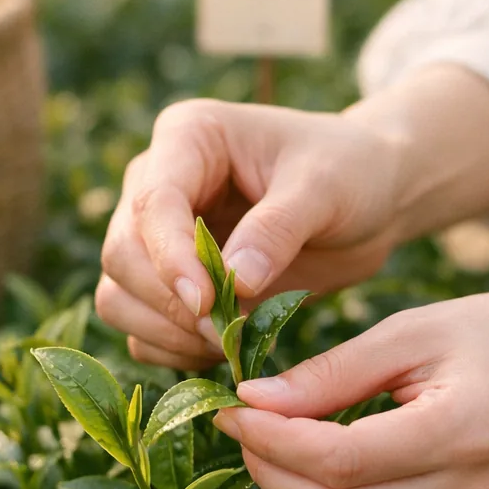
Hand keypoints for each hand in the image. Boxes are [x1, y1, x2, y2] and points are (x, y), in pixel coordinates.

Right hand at [96, 98, 403, 369]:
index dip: (170, 258)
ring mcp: (158, 235)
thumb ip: (279, 228)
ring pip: (118, 295)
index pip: (153, 201)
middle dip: (169, 302)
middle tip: (227, 333)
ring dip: (166, 332)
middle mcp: (157, 183)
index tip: (206, 303)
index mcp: (188, 138)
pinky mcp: (170, 281)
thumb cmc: (349, 170)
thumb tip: (235, 281)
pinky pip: (142, 328)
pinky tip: (223, 350)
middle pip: (122, 254)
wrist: (370, 197)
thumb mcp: (326, 187)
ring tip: (229, 343)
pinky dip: (173, 351)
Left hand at [213, 258, 488, 488]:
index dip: (271, 442)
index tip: (232, 408)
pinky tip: (310, 468)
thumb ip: (331, 372)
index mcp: (462, 435)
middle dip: (268, 473)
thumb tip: (252, 400)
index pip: (339, 463)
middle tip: (242, 424)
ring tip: (269, 445)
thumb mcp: (410, 331)